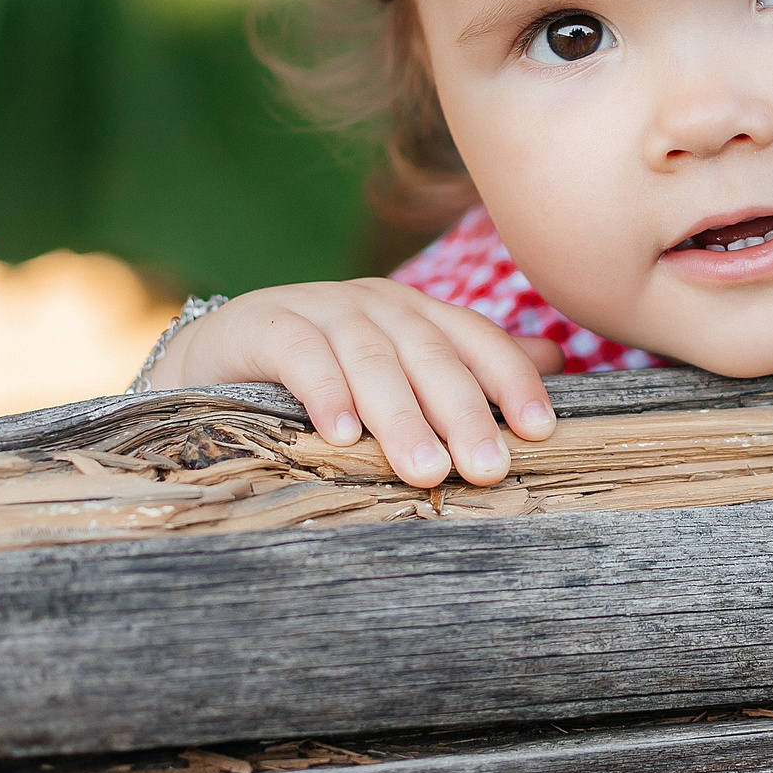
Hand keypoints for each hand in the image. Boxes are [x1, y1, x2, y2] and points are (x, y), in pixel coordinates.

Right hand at [144, 280, 562, 486]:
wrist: (217, 357)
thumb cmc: (323, 375)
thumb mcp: (398, 370)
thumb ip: (469, 365)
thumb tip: (555, 358)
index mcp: (416, 313)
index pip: (476, 340)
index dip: (511, 381)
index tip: (540, 432)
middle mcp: (376, 303)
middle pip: (431, 355)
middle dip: (463, 413)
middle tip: (487, 469)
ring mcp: (320, 308)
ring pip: (373, 359)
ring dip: (401, 416)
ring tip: (424, 470)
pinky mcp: (264, 324)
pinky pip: (302, 356)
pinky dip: (326, 392)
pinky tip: (342, 435)